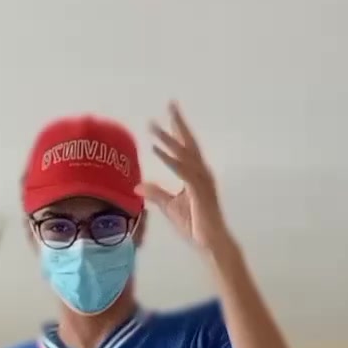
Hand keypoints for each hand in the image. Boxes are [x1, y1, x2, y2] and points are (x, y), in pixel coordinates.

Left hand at [136, 103, 228, 252]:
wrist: (210, 243)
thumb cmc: (195, 226)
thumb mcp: (170, 207)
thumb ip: (156, 194)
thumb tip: (138, 186)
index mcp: (196, 175)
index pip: (186, 149)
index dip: (176, 131)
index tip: (168, 116)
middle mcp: (201, 173)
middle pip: (189, 143)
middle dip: (178, 123)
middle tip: (170, 104)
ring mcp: (201, 181)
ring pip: (184, 154)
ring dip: (168, 139)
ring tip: (153, 125)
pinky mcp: (198, 191)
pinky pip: (182, 171)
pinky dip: (170, 159)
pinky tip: (157, 150)